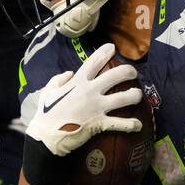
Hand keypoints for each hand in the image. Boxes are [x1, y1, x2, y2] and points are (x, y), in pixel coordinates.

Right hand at [26, 42, 141, 156]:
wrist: (47, 136)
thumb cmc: (46, 113)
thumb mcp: (48, 91)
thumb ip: (59, 79)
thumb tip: (69, 73)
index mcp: (78, 81)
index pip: (94, 61)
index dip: (104, 52)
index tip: (112, 47)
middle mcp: (90, 91)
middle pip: (115, 75)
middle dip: (128, 71)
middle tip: (133, 72)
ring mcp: (97, 107)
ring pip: (123, 97)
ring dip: (134, 95)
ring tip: (138, 94)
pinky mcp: (100, 123)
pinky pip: (120, 123)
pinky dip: (130, 125)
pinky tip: (138, 125)